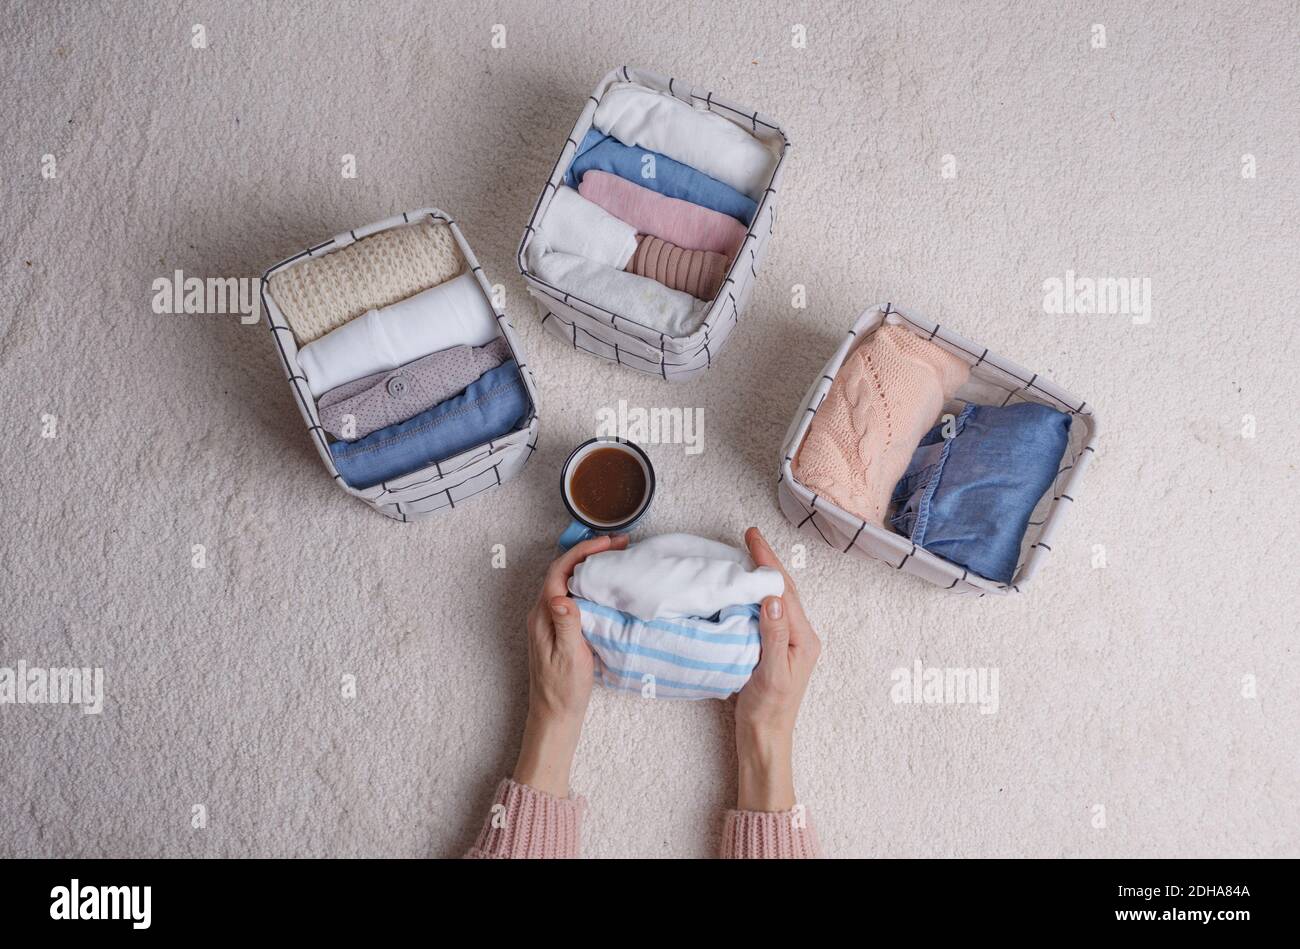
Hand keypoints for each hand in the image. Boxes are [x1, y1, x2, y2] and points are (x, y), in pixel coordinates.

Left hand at [513, 534, 628, 797]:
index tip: (608, 544)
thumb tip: (561, 596)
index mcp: (542, 614)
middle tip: (619, 545)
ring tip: (617, 559)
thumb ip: (566, 624)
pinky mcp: (560, 629)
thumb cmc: (562, 689)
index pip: (560, 570)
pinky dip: (592, 584)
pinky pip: (574, 595)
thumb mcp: (568, 656)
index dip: (583, 552)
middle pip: (565, 571)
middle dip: (590, 553)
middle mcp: (543, 612)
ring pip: (570, 582)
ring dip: (591, 567)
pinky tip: (608, 587)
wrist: (555, 716)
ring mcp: (550, 620)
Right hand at [734, 527, 821, 810]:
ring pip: (774, 599)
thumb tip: (773, 597)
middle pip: (782, 590)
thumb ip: (773, 636)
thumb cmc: (769, 712)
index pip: (784, 590)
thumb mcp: (772, 675)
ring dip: (759, 576)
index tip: (751, 537)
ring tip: (742, 555)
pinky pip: (764, 613)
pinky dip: (752, 595)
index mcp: (803, 638)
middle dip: (766, 561)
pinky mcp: (772, 648)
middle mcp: (799, 636)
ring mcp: (786, 642)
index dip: (767, 562)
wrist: (765, 740)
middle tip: (748, 536)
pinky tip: (739, 590)